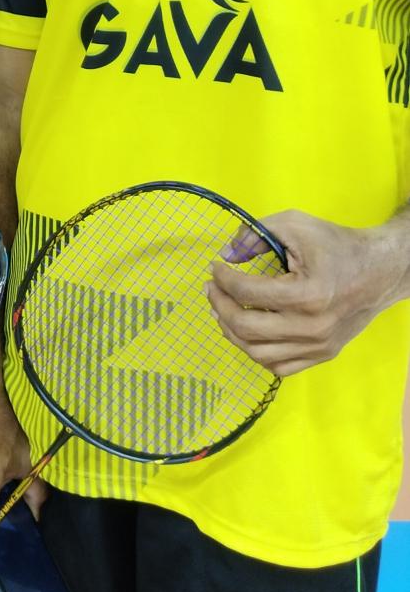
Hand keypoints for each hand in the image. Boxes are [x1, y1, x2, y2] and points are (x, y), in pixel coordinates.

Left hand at [209, 210, 409, 378]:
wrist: (379, 271)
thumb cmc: (336, 245)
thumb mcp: (294, 225)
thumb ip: (255, 235)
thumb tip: (226, 254)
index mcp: (308, 294)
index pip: (247, 293)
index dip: (223, 279)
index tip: (216, 267)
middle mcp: (313, 327)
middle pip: (247, 328)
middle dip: (220, 306)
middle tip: (213, 289)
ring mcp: (318, 346)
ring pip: (258, 353)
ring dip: (231, 331)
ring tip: (222, 310)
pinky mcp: (323, 355)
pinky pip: (278, 366)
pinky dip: (255, 351)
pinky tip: (246, 331)